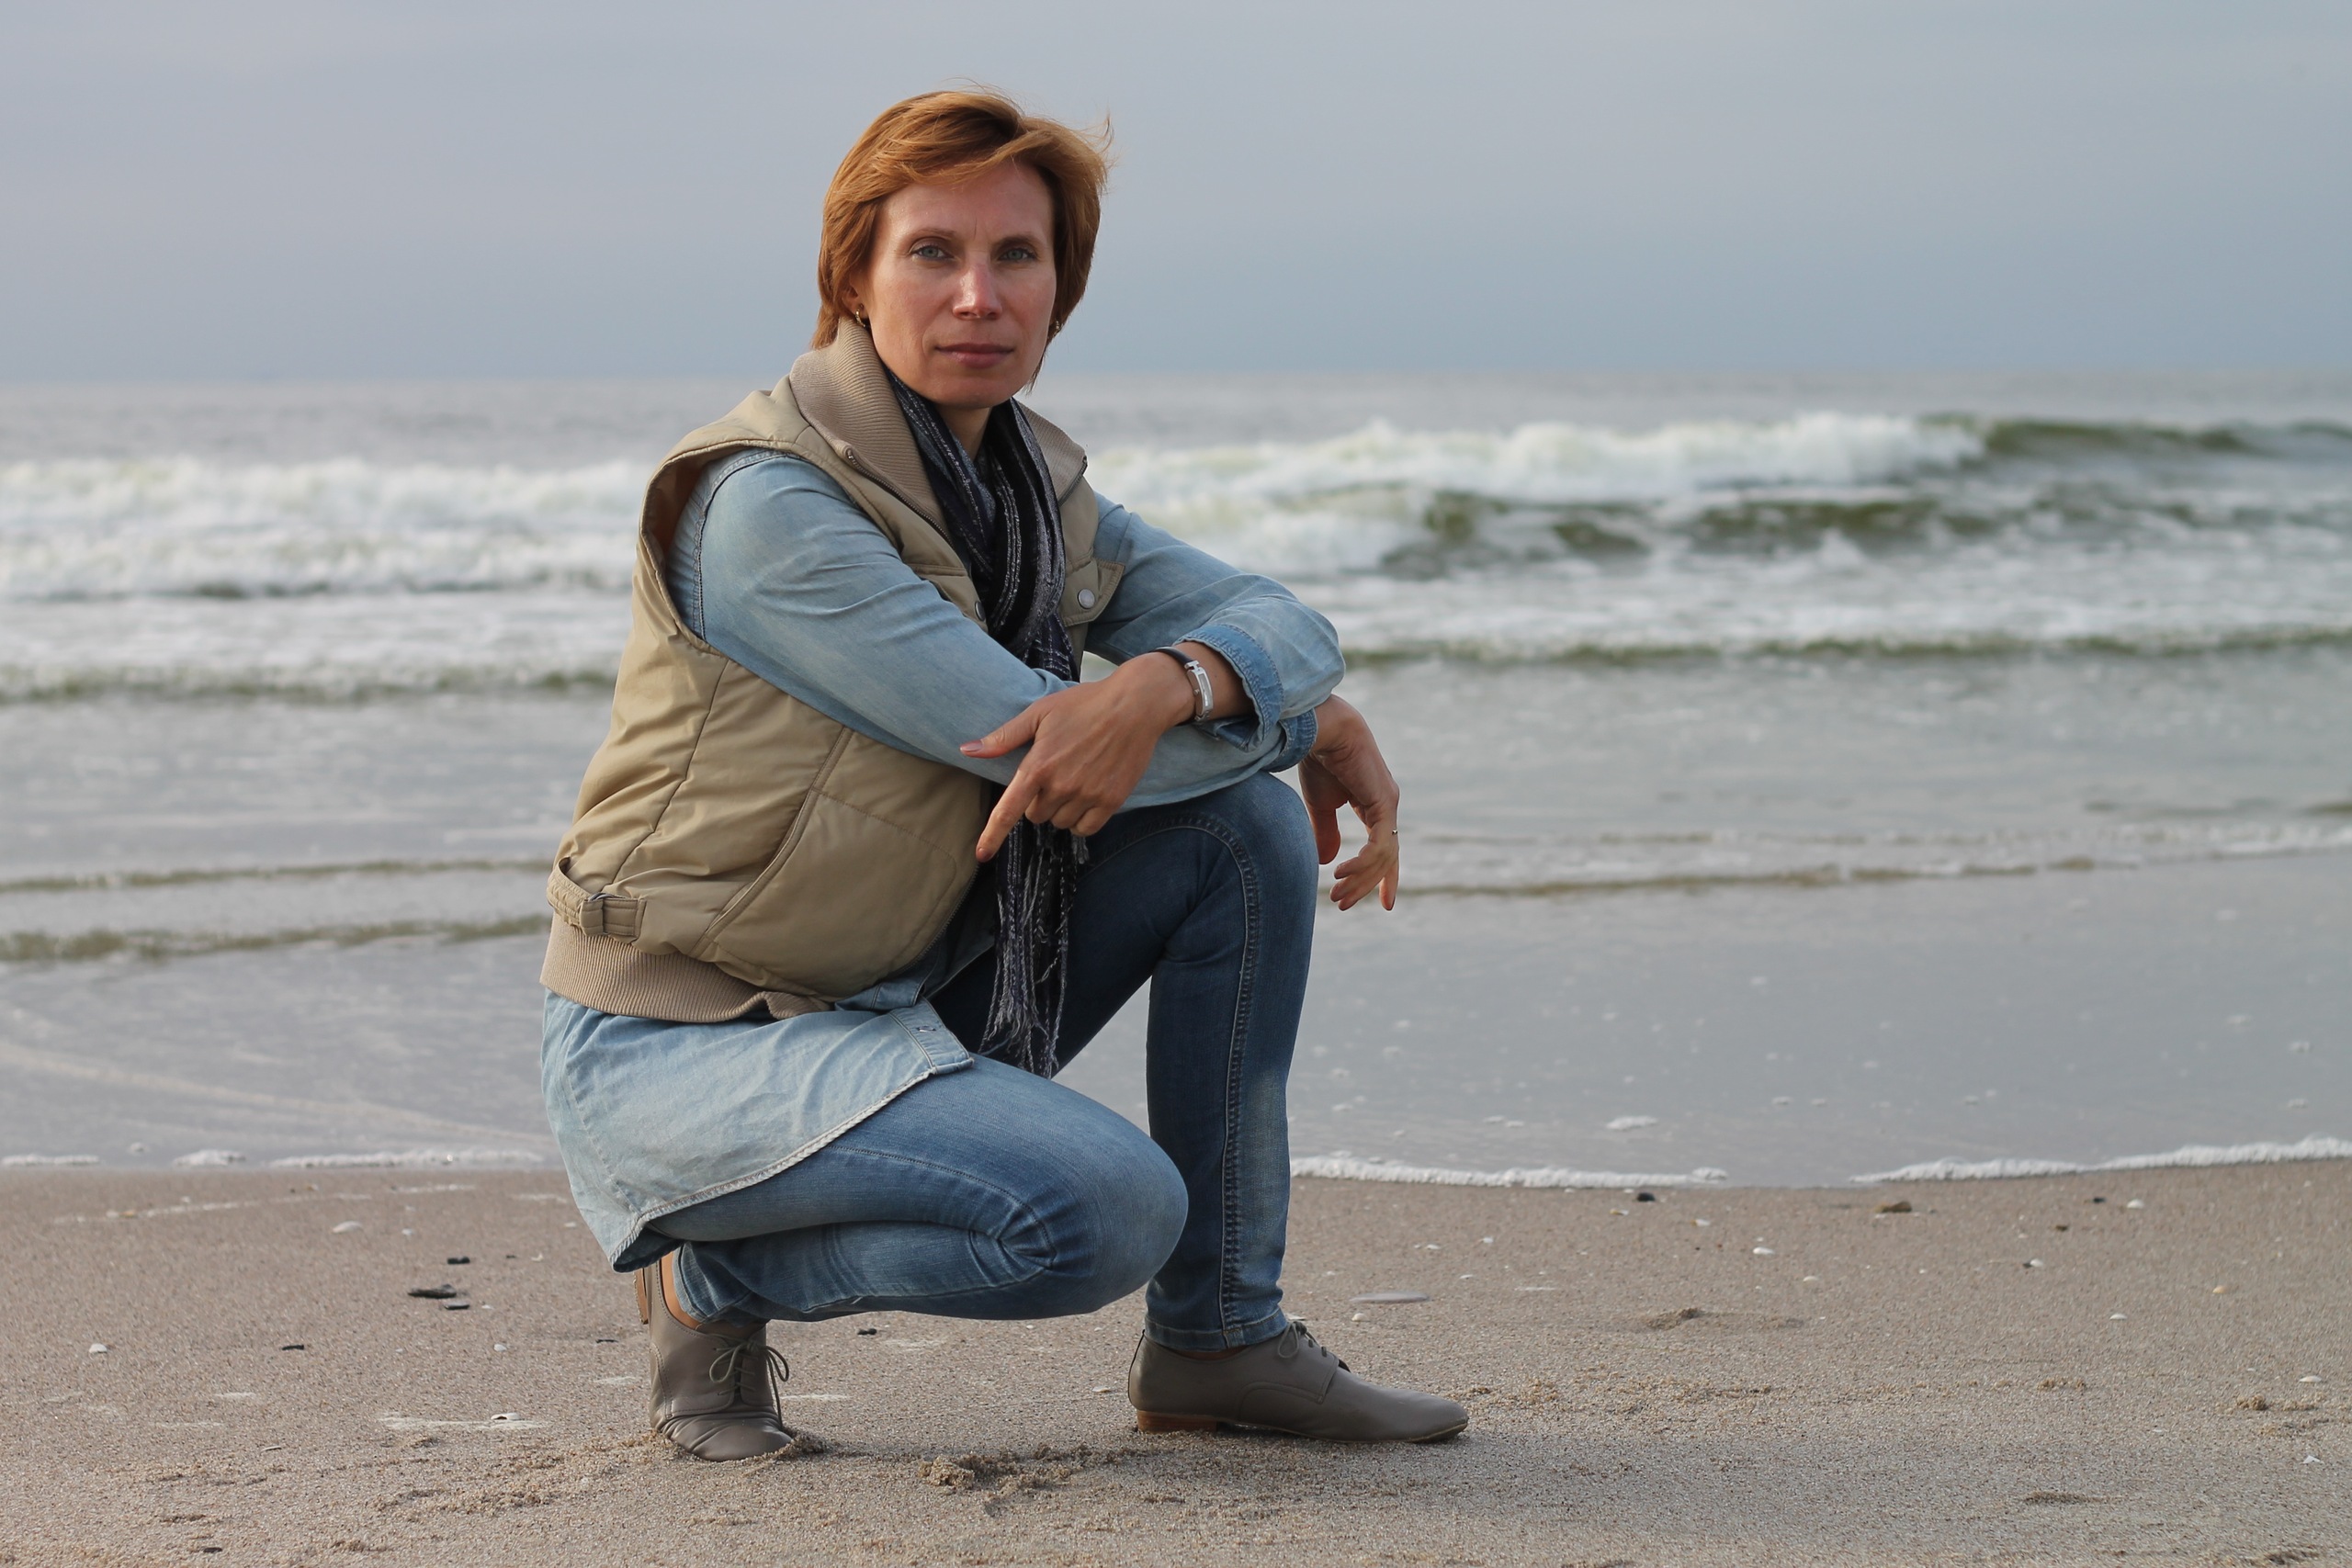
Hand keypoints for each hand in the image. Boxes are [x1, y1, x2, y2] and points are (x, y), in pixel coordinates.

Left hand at [963, 650, 1218, 858]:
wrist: (1135, 705)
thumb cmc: (1084, 704)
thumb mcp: (1039, 713)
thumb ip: (1004, 737)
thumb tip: (967, 750)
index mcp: (1038, 765)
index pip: (1008, 811)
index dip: (992, 836)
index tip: (981, 855)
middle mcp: (1061, 785)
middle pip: (1036, 816)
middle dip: (1039, 801)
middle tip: (1054, 775)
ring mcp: (1088, 795)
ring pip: (1061, 823)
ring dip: (1061, 810)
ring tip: (1075, 780)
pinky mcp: (1112, 800)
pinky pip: (1086, 828)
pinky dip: (1082, 820)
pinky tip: (1087, 797)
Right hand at [1299, 694, 1399, 910]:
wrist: (1322, 728)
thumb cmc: (1320, 759)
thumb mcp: (1320, 805)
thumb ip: (1325, 832)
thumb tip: (1326, 861)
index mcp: (1376, 806)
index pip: (1385, 849)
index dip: (1383, 877)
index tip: (1384, 904)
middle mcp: (1387, 807)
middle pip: (1385, 859)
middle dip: (1365, 885)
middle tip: (1342, 904)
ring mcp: (1389, 805)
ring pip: (1382, 857)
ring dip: (1359, 879)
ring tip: (1336, 893)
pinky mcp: (1385, 803)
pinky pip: (1379, 845)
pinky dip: (1362, 863)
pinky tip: (1340, 872)